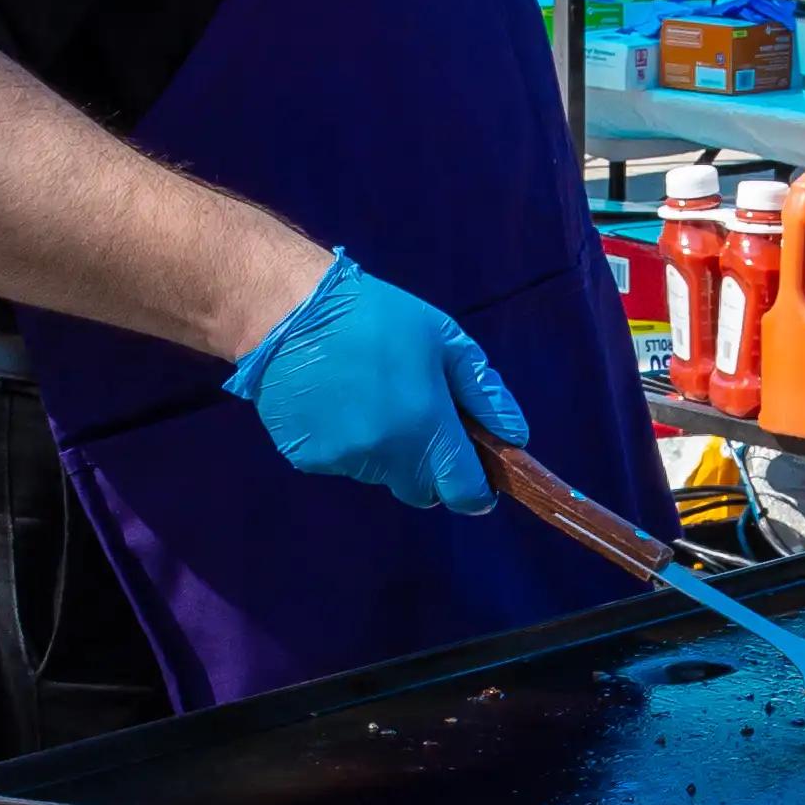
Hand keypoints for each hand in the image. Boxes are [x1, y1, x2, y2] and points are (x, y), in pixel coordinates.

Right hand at [224, 251, 527, 513]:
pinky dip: (346, 443)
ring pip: (380, 475)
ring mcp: (343, 461)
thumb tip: (515, 437)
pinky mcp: (307, 459)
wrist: (289, 311)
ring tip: (367, 397)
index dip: (477, 491)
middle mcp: (386, 456)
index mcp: (426, 428)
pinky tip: (335, 401)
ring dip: (385, 451)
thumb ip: (485, 393)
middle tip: (416, 418)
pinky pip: (341, 463)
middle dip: (429, 468)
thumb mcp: (445, 340)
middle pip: (421, 491)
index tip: (477, 477)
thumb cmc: (377, 318)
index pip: (464, 493)